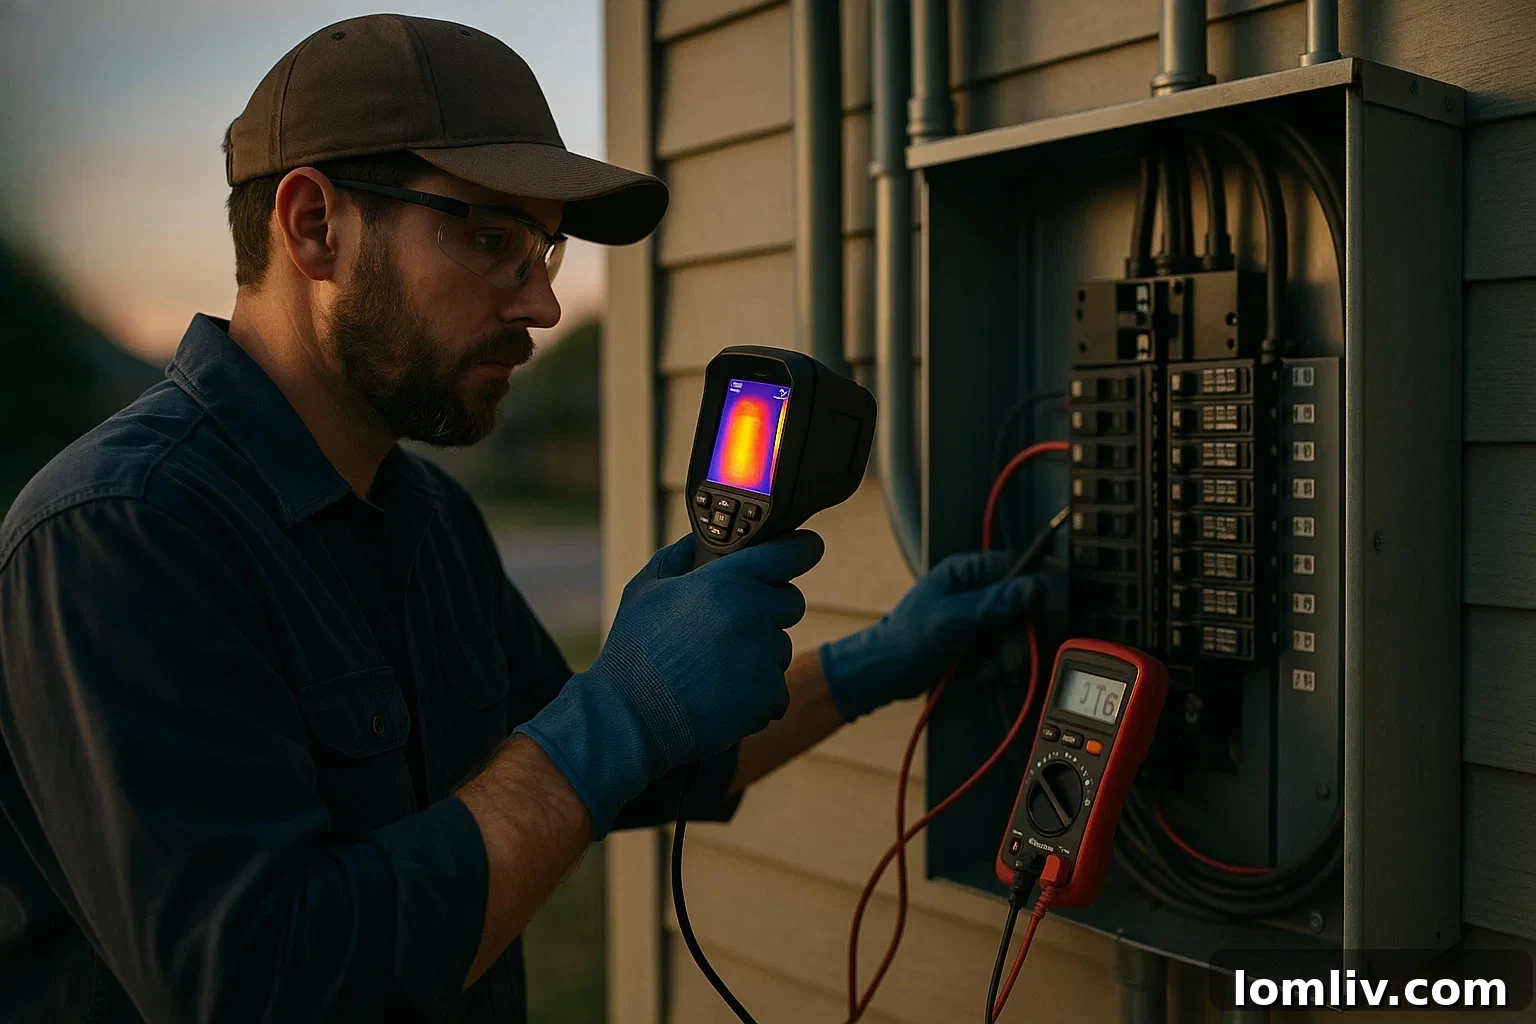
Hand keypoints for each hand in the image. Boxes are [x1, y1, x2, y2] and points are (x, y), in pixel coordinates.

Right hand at [515, 529, 823, 836]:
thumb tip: (700, 539)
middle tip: (728, 628)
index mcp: (727, 579)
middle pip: (791, 601)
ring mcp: (764, 656)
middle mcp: (753, 613)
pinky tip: (719, 696)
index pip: (791, 553)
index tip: (806, 548)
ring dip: (759, 655)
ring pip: (781, 648)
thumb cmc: (634, 651)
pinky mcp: (768, 696)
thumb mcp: (646, 589)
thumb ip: (680, 555)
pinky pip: (777, 688)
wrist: (629, 720)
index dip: (801, 549)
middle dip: (769, 610)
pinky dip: (757, 695)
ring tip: (712, 669)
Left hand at [818, 551, 1042, 722]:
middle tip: (1007, 654)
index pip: (1011, 567)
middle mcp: (972, 590)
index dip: (1026, 589)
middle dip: (1015, 632)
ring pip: (1012, 629)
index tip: (1031, 613)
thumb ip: (992, 602)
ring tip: (988, 668)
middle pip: (1016, 604)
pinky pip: (1000, 647)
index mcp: (964, 572)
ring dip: (1005, 653)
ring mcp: (974, 617)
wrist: (886, 673)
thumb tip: (1032, 586)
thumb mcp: (953, 617)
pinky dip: (995, 663)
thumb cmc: (910, 638)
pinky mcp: (974, 641)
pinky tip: (982, 673)